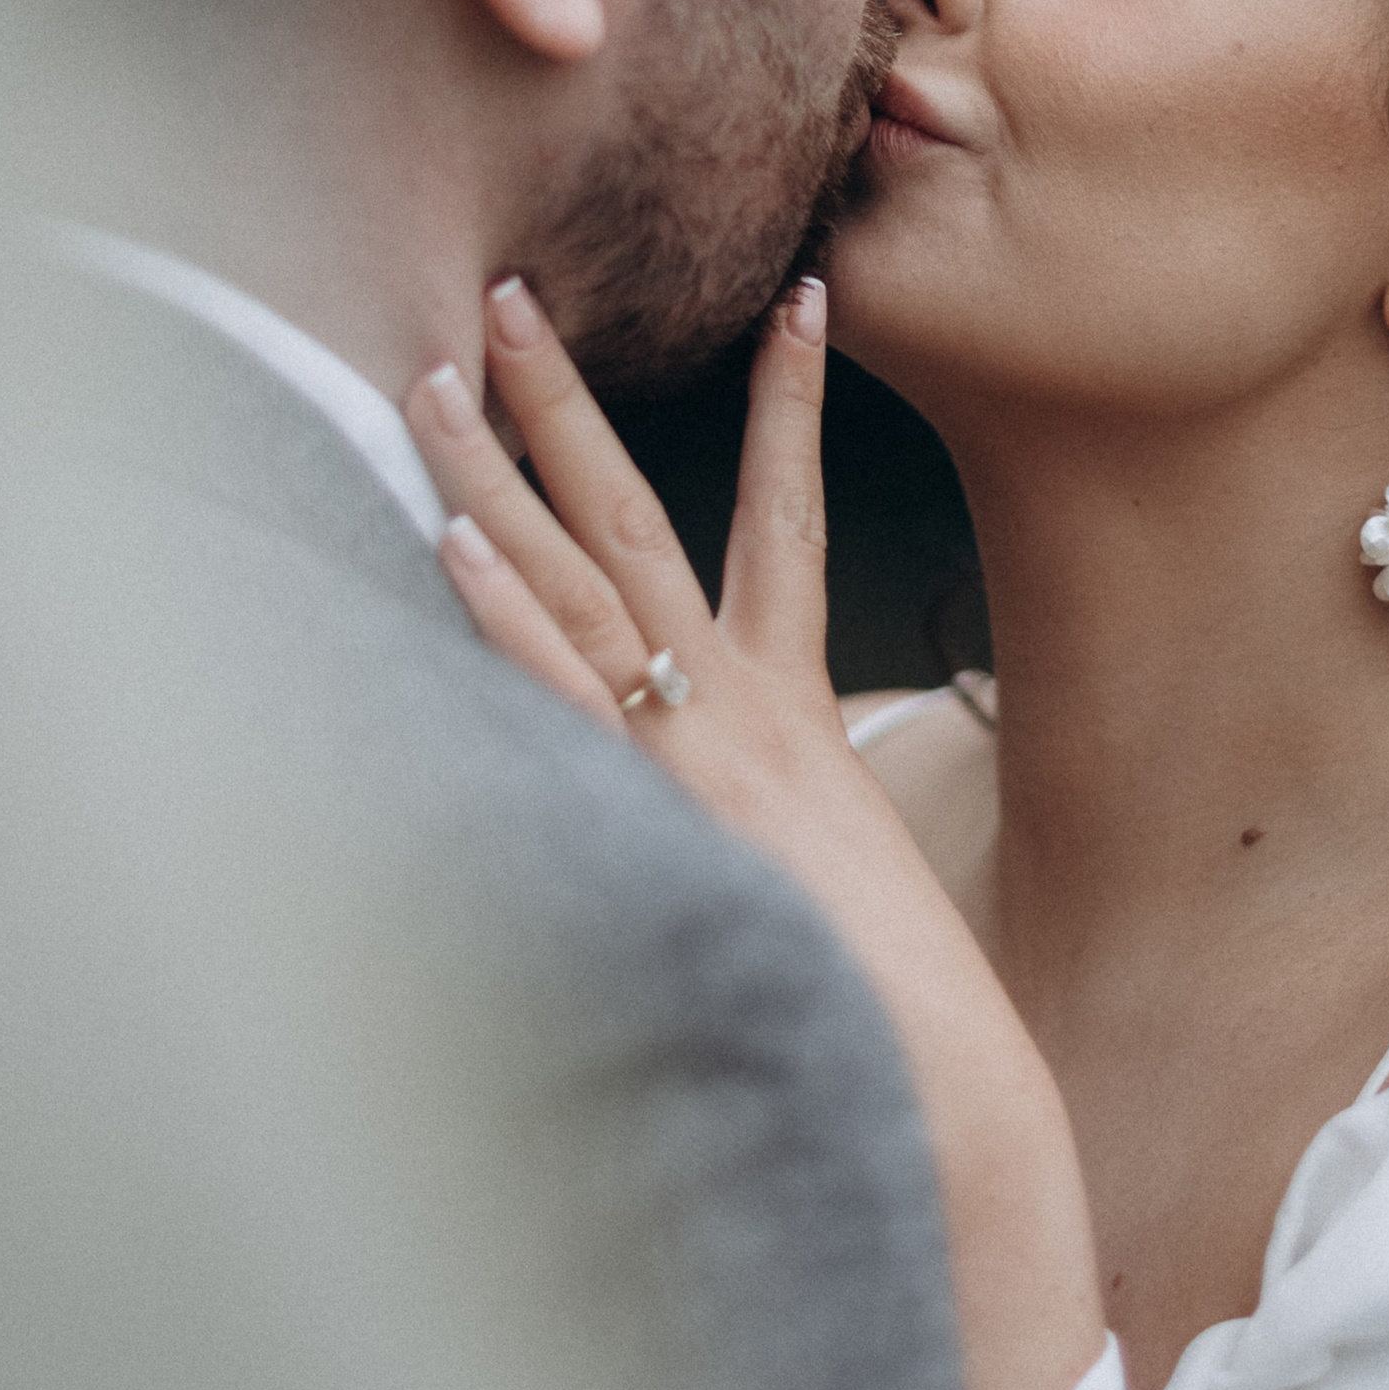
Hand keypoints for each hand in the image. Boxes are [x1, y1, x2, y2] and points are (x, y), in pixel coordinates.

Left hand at [404, 272, 1104, 1389]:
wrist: (956, 1099)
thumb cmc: (900, 1010)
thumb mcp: (836, 881)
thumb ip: (777, 829)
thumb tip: (743, 830)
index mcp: (800, 710)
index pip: (787, 518)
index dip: (790, 408)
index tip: (804, 297)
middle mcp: (746, 705)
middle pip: (640, 513)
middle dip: (567, 399)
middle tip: (508, 291)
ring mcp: (696, 750)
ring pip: (575, 579)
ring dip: (495, 471)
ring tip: (432, 368)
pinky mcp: (658, 816)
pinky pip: (561, 693)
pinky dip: (503, 615)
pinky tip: (446, 544)